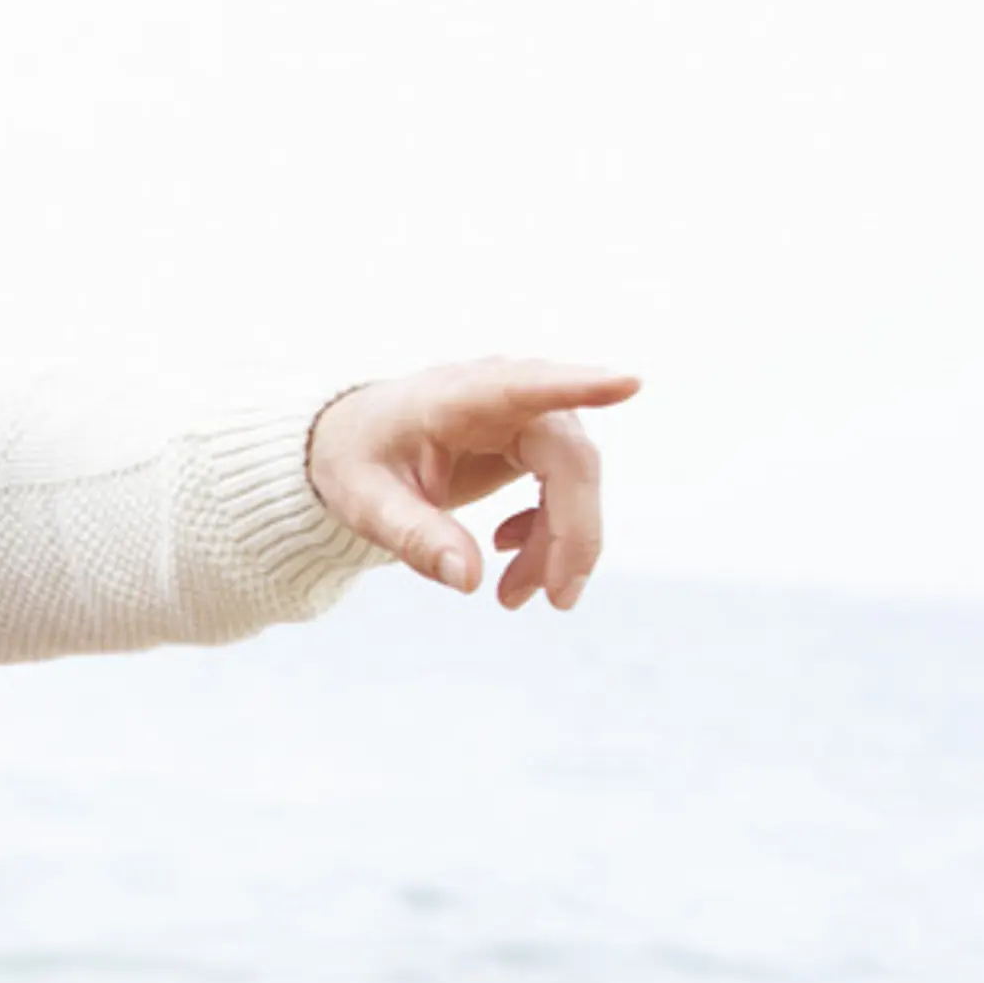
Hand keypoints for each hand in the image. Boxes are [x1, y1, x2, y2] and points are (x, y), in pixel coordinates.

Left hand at [309, 358, 640, 608]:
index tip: (629, 382)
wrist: (353, 442)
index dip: (580, 385)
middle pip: (569, 461)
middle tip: (557, 600)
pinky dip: (548, 532)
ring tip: (512, 597)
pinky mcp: (533, 440)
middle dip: (572, 533)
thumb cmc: (357, 459)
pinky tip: (508, 552)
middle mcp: (503, 396)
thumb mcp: (364, 502)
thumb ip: (413, 536)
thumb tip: (468, 579)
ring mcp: (525, 415)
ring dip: (558, 544)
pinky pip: (565, 489)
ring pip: (574, 482)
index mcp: (457, 396)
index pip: (526, 385)